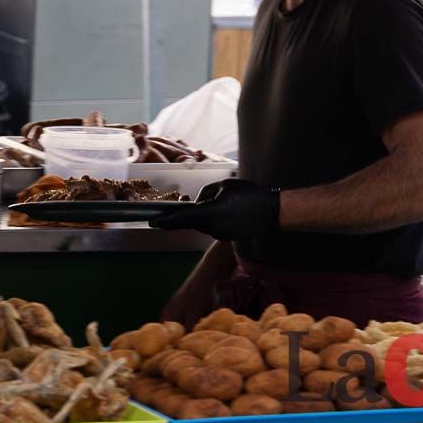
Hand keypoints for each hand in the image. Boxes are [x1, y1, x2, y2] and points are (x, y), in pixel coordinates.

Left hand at [150, 179, 280, 239]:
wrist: (270, 213)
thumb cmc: (249, 195)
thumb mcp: (225, 185)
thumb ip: (206, 192)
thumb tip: (199, 202)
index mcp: (209, 213)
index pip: (182, 219)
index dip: (166, 220)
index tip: (152, 222)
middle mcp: (211, 227)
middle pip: (192, 221)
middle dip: (188, 214)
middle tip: (182, 207)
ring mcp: (218, 234)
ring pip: (203, 224)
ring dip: (204, 216)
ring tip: (221, 203)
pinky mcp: (226, 237)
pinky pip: (213, 227)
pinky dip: (214, 220)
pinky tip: (228, 211)